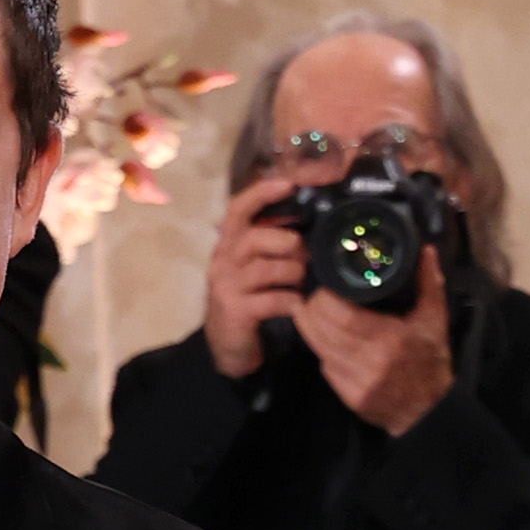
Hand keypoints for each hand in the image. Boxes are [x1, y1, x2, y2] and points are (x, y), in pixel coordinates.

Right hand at [201, 169, 308, 380]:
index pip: (237, 209)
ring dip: (294, 274)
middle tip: (305, 256)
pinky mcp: (237, 311)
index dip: (262, 193)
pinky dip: (291, 301)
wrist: (227, 345)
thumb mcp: (252, 266)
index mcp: (227, 244)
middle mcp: (222, 261)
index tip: (289, 184)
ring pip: (268, 269)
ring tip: (301, 282)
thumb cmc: (247, 299)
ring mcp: (227, 287)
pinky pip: (273, 299)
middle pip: (255, 238)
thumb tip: (307, 221)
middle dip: (288, 244)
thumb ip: (269, 243)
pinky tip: (297, 305)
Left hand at [295, 243, 454, 436]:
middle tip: (311, 295)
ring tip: (307, 309)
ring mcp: (357, 382)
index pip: (343, 317)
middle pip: (325, 331)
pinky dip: (320, 349)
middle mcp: (370, 362)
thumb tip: (425, 250)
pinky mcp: (348, 396)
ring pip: (319, 349)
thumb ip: (429, 283)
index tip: (324, 286)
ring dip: (308, 328)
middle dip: (312, 310)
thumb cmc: (430, 362)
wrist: (426, 411)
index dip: (325, 300)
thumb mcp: (435, 320)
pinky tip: (322, 337)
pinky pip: (325, 367)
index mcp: (390, 340)